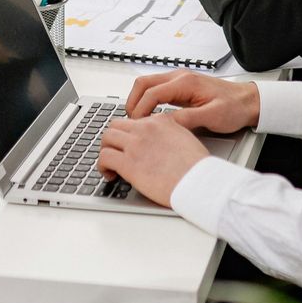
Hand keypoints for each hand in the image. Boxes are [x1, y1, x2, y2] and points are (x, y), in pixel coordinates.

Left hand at [95, 116, 209, 208]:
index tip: (130, 145)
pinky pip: (104, 157)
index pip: (135, 121)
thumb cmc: (197, 167)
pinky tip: (110, 174)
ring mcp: (135, 144)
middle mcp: (146, 129)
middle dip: (113, 139)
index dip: (130, 134)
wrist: (198, 181)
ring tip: (110, 164)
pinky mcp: (128, 163)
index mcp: (161, 121)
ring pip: (107, 138)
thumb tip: (161, 142)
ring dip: (106, 150)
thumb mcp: (186, 138)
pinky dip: (103, 166)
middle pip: (116, 125)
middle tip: (116, 152)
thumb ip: (171, 134)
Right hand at [124, 70, 259, 131]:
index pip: (152, 93)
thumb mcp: (213, 117)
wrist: (248, 101)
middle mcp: (180, 77)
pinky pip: (156, 90)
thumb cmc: (234, 107)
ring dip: (138, 101)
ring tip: (137, 121)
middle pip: (143, 83)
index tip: (137, 126)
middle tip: (131, 123)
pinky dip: (147, 101)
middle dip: (132, 102)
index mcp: (186, 82)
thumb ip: (188, 119)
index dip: (140, 110)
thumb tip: (165, 123)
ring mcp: (179, 81)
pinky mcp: (181, 87)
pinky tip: (149, 116)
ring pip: (148, 85)